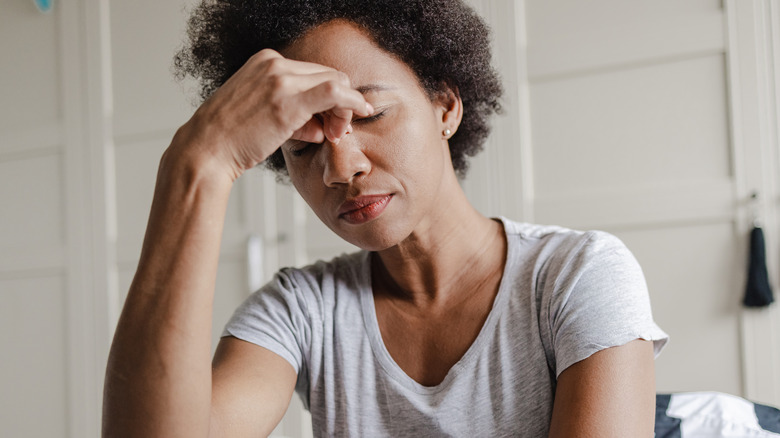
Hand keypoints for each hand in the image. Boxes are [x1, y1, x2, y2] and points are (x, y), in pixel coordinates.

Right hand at [172, 49, 372, 179]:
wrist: (205, 150)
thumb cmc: (229, 139)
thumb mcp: (261, 116)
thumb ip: (293, 115)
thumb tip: (320, 125)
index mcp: (265, 62)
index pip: (312, 73)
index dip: (329, 98)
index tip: (328, 122)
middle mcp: (274, 64)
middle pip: (328, 74)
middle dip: (340, 102)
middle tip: (336, 130)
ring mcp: (280, 79)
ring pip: (335, 82)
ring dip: (343, 108)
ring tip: (333, 133)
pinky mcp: (288, 99)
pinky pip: (335, 91)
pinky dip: (352, 102)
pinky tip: (360, 113)